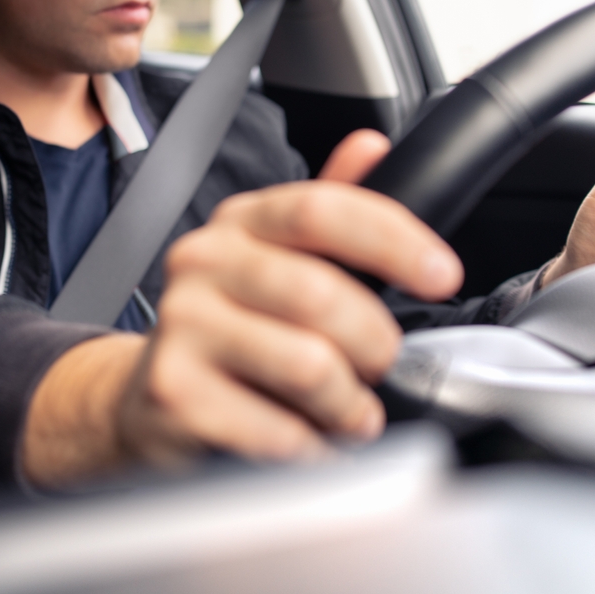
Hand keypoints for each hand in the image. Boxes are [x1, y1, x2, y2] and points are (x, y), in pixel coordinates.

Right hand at [23, 130, 461, 485]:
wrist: (150, 393)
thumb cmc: (237, 324)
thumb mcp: (283, 259)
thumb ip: (334, 208)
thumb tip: (372, 147)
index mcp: (243, 222)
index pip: (324, 209)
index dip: (395, 240)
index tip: (443, 275)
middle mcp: (203, 261)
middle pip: (321, 294)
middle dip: (375, 343)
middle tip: (380, 366)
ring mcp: (181, 324)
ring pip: (307, 364)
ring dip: (349, 403)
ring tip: (351, 412)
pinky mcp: (172, 391)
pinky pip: (276, 429)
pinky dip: (312, 446)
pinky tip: (311, 443)